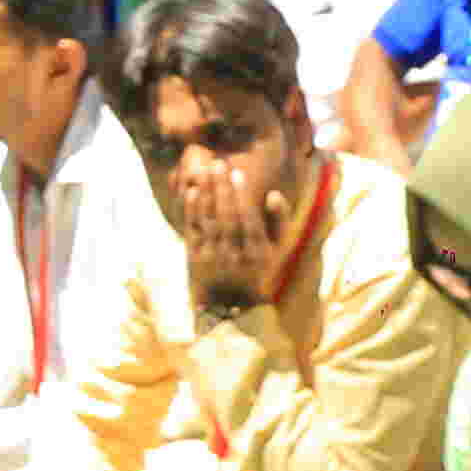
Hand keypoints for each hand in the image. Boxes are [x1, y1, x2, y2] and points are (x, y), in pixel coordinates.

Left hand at [167, 145, 295, 309]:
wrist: (232, 305)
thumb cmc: (257, 270)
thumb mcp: (275, 250)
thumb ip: (279, 221)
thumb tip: (273, 194)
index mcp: (258, 254)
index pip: (249, 219)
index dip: (242, 195)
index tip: (237, 173)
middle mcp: (236, 256)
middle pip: (227, 216)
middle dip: (222, 188)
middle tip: (219, 164)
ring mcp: (213, 259)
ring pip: (209, 221)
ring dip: (206, 194)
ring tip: (205, 170)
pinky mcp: (194, 260)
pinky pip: (193, 231)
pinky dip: (192, 210)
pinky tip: (192, 191)